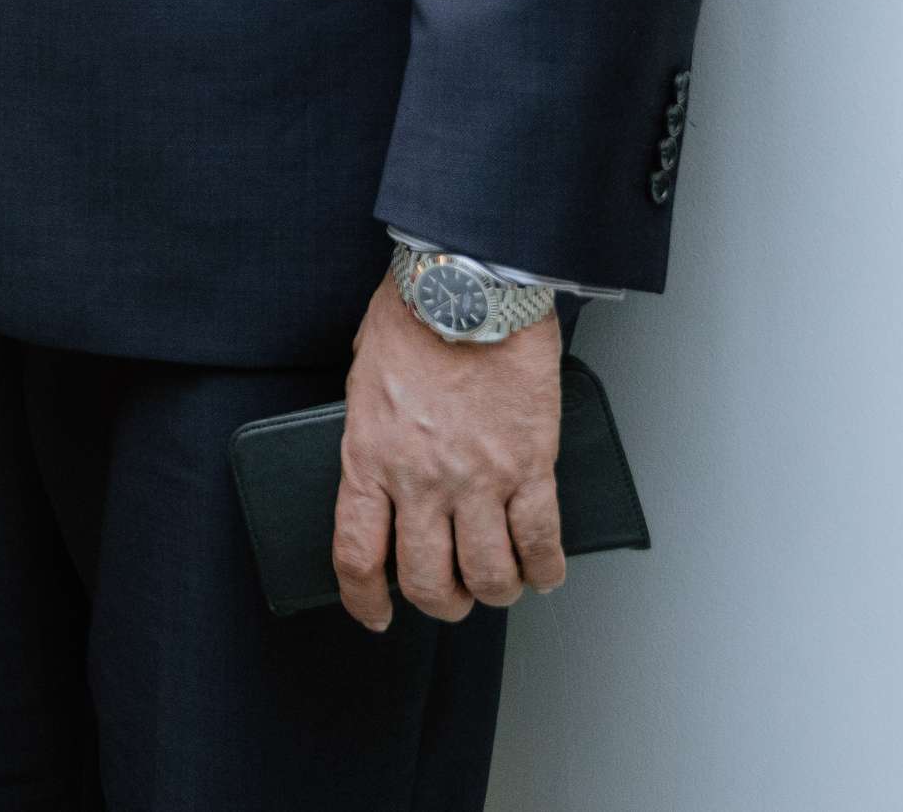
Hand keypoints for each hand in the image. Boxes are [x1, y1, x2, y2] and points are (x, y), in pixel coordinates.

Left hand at [331, 277, 567, 628]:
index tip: (375, 614)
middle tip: (452, 597)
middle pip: (429, 580)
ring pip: (489, 574)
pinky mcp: (530, 466)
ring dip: (496, 591)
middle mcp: (420, 479)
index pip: (357, 554)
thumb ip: (369, 431)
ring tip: (500, 584)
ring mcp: (478, 478)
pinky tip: (544, 572)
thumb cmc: (412, 319)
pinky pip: (541, 541)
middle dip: (442, 603)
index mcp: (368, 457)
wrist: (469, 287)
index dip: (364, 599)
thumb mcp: (364, 380)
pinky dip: (545, 568)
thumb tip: (380, 463)